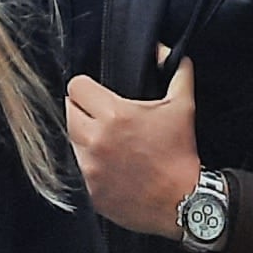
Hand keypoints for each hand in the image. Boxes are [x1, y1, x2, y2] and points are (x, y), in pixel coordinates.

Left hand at [63, 60, 204, 235]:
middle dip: (82, 110)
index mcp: (114, 115)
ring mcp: (90, 168)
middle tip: (100, 116)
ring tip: (106, 141)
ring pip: (71, 140)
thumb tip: (165, 50)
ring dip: (84, 137)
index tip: (96, 93)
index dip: (86, 87)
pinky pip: (79, 169)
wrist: (184, 202)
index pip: (76, 87)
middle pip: (68, 111)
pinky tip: (110, 165)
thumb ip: (177, 70)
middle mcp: (96, 140)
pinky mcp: (90, 191)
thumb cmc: (181, 153)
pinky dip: (90, 164)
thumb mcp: (183, 106)